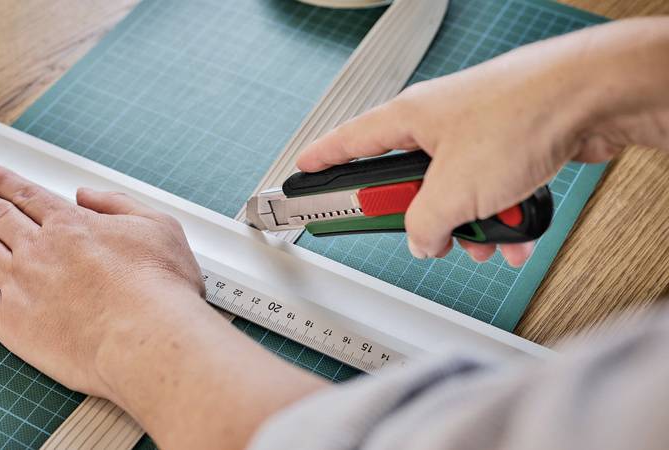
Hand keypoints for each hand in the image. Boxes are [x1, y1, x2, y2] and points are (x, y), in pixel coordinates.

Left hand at [0, 165, 204, 397]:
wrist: (147, 337)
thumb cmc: (160, 288)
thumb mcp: (158, 226)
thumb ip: (119, 204)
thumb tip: (87, 196)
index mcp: (72, 224)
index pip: (26, 195)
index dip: (1, 180)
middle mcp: (40, 248)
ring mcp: (21, 283)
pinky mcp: (11, 321)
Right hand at [297, 18, 668, 266]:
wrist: (595, 97)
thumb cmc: (522, 116)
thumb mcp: (453, 190)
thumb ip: (423, 225)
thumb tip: (420, 242)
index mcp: (409, 118)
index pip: (349, 141)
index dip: (323, 159)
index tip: (304, 171)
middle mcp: (440, 122)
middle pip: (409, 180)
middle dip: (422, 216)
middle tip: (423, 235)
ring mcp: (478, 133)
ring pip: (455, 192)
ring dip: (469, 225)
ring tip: (486, 240)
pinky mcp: (512, 147)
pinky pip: (491, 191)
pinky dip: (500, 216)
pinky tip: (515, 233)